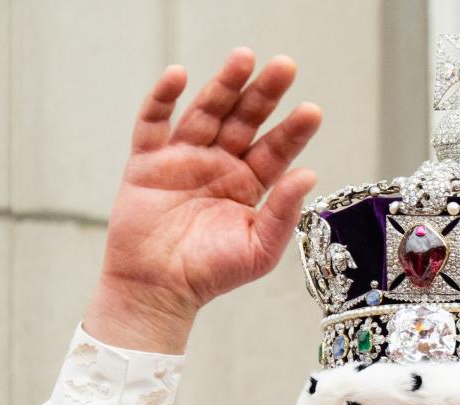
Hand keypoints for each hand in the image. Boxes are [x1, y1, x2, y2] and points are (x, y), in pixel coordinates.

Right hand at [84, 49, 320, 352]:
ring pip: (206, 112)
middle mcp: (219, 166)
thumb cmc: (211, 274)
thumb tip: (309, 175)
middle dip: (264, 94)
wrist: (159, 290)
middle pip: (244, 120)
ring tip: (244, 58)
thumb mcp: (259, 249)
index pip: (275, 150)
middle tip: (285, 67)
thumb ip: (283, 213)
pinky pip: (153, 122)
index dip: (292, 131)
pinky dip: (162, 99)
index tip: (312, 111)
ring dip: (223, 85)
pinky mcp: (148, 162)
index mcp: (248, 186)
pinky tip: (178, 76)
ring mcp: (183, 160)